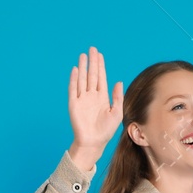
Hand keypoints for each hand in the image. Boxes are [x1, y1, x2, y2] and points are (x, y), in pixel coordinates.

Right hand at [68, 47, 122, 164]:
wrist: (93, 142)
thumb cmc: (106, 131)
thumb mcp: (117, 113)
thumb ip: (118, 97)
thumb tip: (119, 81)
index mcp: (102, 97)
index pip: (101, 78)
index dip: (100, 66)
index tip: (100, 55)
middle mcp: (92, 96)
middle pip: (92, 75)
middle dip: (92, 62)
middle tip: (92, 49)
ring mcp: (82, 99)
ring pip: (82, 79)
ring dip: (83, 67)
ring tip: (83, 55)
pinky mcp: (74, 104)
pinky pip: (73, 89)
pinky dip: (74, 79)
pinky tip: (76, 69)